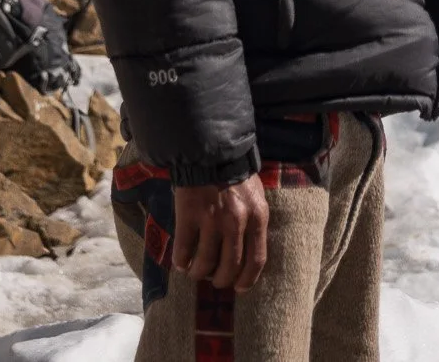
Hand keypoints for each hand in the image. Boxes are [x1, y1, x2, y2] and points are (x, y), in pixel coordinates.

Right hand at [172, 176, 268, 291]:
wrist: (210, 152)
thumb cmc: (235, 175)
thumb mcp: (255, 197)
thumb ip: (254, 223)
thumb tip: (248, 254)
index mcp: (257, 217)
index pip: (256, 259)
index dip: (247, 279)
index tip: (239, 287)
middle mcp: (237, 222)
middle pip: (230, 267)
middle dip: (221, 280)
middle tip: (215, 281)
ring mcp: (211, 219)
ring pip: (205, 262)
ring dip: (199, 273)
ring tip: (195, 272)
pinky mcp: (189, 215)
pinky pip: (184, 249)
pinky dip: (181, 261)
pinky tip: (180, 262)